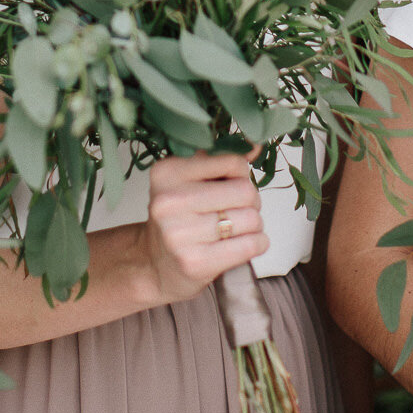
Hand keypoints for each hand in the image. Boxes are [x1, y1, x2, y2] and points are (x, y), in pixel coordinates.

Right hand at [139, 151, 267, 305]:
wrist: (155, 265)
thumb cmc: (179, 219)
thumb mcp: (188, 182)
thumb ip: (220, 162)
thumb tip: (256, 147)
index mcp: (167, 173)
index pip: (232, 162)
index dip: (241, 176)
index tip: (232, 186)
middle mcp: (169, 201)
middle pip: (246, 191)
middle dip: (251, 202)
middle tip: (236, 211)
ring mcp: (180, 234)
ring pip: (252, 219)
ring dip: (254, 226)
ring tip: (235, 230)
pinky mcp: (195, 262)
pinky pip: (251, 245)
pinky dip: (257, 243)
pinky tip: (243, 244)